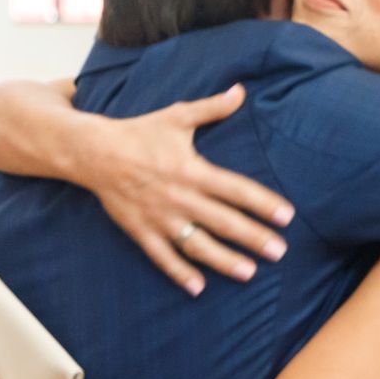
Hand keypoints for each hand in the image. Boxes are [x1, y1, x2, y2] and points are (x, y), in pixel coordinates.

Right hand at [81, 85, 296, 295]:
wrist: (92, 152)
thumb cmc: (139, 133)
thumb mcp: (176, 117)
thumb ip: (212, 108)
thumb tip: (241, 91)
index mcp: (192, 170)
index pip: (236, 190)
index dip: (263, 203)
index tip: (287, 216)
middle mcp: (179, 197)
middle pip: (223, 222)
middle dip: (253, 238)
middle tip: (280, 252)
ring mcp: (160, 217)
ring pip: (197, 244)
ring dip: (223, 260)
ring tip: (249, 273)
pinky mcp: (141, 230)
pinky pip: (162, 257)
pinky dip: (179, 273)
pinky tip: (199, 288)